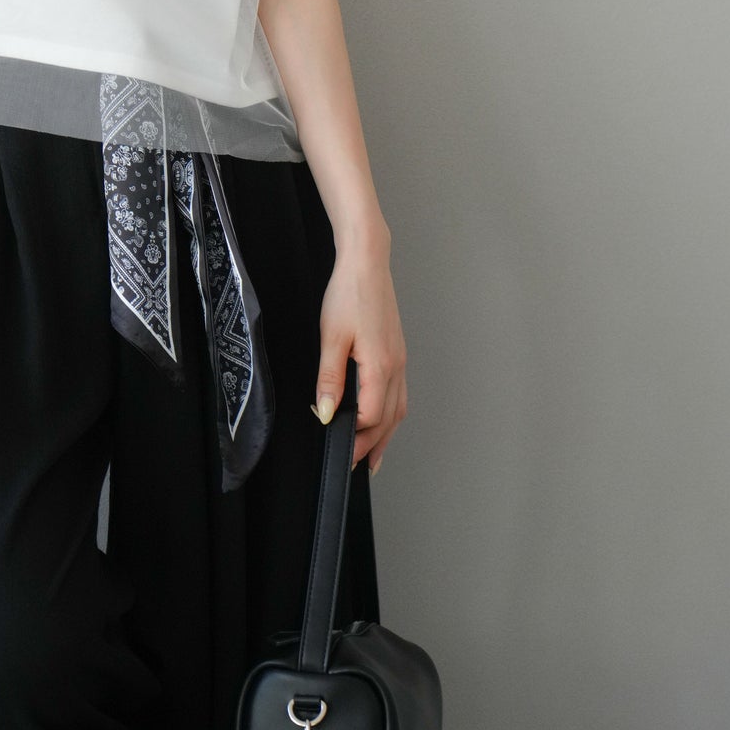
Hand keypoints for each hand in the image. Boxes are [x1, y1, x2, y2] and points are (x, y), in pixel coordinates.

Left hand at [313, 239, 407, 473]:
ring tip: (373, 456)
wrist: (367, 262)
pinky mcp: (397, 351)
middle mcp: (396, 366)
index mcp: (381, 366)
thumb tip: (328, 413)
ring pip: (398, 409)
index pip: (371, 416)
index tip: (335, 446)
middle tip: (354, 466)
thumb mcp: (331, 336)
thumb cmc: (349, 294)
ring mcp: (400, 359)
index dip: (354, 435)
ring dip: (386, 435)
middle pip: (389, 420)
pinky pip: (399, 393)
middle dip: (372, 446)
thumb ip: (330, 378)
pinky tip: (382, 418)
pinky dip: (391, 414)